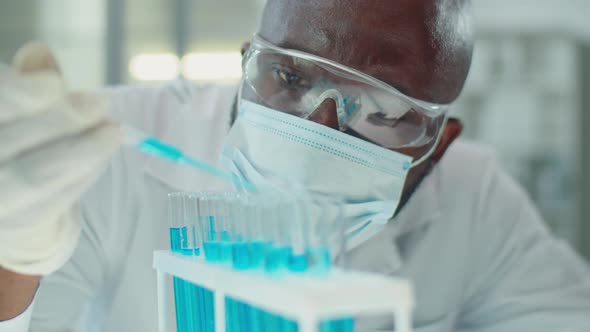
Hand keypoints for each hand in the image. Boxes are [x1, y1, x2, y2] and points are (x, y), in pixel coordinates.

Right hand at [0, 42, 119, 275]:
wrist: (13, 202)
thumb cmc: (16, 139)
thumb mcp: (19, 106)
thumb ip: (27, 81)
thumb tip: (40, 52)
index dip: (18, 92)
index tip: (55, 83)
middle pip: (6, 143)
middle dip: (60, 120)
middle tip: (100, 102)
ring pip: (34, 175)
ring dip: (83, 151)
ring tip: (112, 132)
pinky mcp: (17, 224)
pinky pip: (54, 201)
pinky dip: (82, 175)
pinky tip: (100, 157)